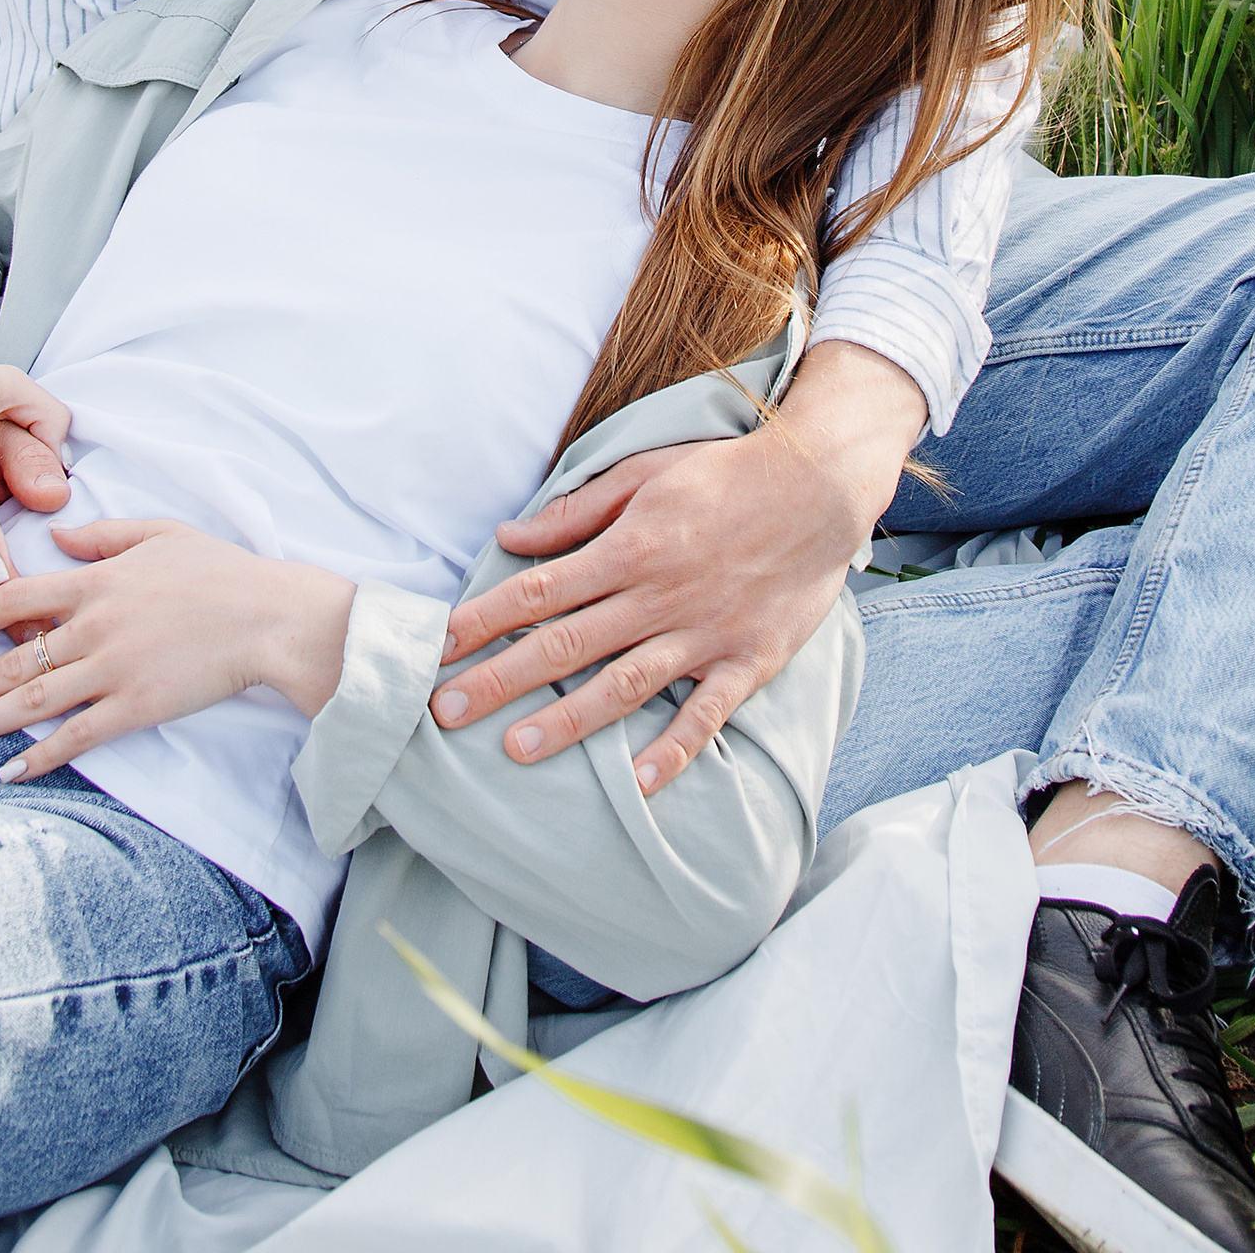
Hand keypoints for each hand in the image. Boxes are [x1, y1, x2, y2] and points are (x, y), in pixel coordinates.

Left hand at [0, 518, 356, 783]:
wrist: (269, 616)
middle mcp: (94, 626)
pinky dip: (40, 755)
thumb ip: (101, 535)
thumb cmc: (219, 570)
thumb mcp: (159, 532)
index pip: (14, 597)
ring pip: (32, 700)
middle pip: (10, 658)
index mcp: (97, 581)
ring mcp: (113, 669)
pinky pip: (77, 736)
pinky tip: (9, 770)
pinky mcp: (136, 707)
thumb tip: (54, 532)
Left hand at [430, 341, 926, 795]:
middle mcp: (658, 595)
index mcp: (629, 547)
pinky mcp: (746, 660)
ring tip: (515, 750)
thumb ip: (577, 511)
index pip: (539, 589)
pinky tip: (640, 781)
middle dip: (500, 679)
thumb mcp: (644, 473)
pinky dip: (676, 748)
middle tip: (445, 712)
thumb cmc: (725, 475)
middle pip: (565, 644)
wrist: (817, 487)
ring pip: (623, 684)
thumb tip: (511, 536)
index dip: (483, 619)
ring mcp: (702, 633)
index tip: (438, 646)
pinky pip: (706, 712)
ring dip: (567, 720)